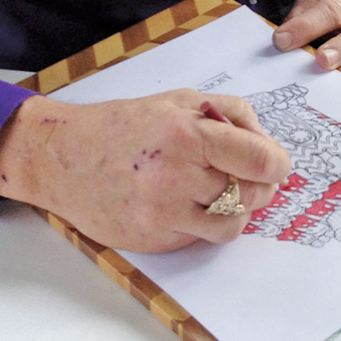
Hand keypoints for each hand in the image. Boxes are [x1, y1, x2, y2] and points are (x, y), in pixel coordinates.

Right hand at [0, 90, 290, 252]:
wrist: (62, 158)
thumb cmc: (123, 124)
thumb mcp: (178, 99)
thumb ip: (228, 113)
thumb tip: (265, 141)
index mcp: (187, 133)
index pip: (259, 159)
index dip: (278, 163)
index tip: (276, 162)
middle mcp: (177, 177)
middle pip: (251, 194)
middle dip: (261, 185)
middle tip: (252, 175)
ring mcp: (164, 214)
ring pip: (232, 224)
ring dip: (238, 209)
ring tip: (224, 191)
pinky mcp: (154, 241)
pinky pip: (201, 239)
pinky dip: (207, 223)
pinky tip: (192, 203)